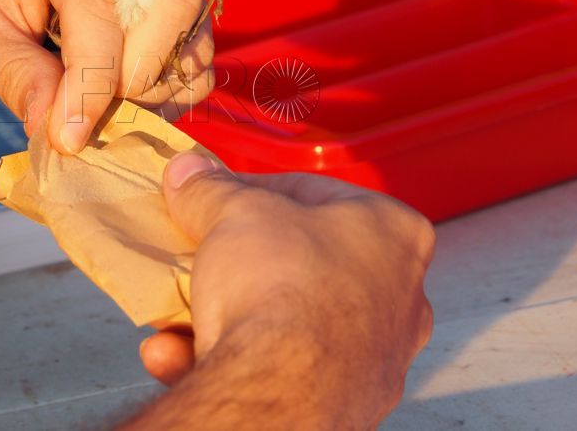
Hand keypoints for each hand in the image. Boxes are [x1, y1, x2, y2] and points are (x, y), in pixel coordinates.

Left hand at [0, 0, 211, 151]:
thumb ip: (18, 77)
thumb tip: (63, 134)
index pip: (99, 3)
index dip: (92, 79)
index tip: (70, 137)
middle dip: (140, 71)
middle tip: (96, 114)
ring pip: (191, 20)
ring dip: (158, 81)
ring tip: (104, 110)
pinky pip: (196, 39)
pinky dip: (172, 82)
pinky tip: (124, 100)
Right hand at [136, 154, 433, 427]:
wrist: (278, 392)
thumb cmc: (282, 286)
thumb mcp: (234, 213)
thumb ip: (211, 190)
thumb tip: (190, 173)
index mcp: (394, 233)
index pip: (314, 192)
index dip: (252, 189)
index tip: (213, 196)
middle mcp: (399, 297)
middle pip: (298, 261)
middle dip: (238, 260)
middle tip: (198, 252)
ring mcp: (374, 357)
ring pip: (284, 320)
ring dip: (221, 313)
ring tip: (177, 314)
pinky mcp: (342, 404)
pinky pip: (276, 369)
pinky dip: (225, 358)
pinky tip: (178, 355)